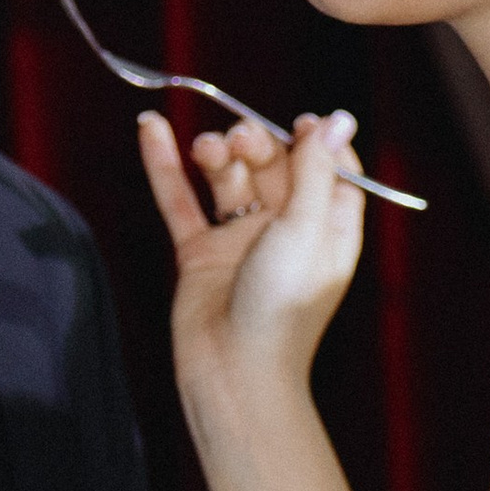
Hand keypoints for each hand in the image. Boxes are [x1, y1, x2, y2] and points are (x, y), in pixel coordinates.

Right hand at [136, 104, 365, 410]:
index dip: (317, 142)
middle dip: (256, 143)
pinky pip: (181, 200)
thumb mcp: (306, 229)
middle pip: (274, 165)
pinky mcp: (199, 253)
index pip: (331, 169)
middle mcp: (287, 231)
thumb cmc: (282, 307)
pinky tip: (150, 127)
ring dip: (216, 152)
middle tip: (239, 140)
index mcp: (327, 228)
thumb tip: (339, 117)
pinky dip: (165, 165)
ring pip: (227, 178)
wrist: (234, 372)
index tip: (301, 124)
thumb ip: (317, 170)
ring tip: (205, 149)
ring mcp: (240, 241)